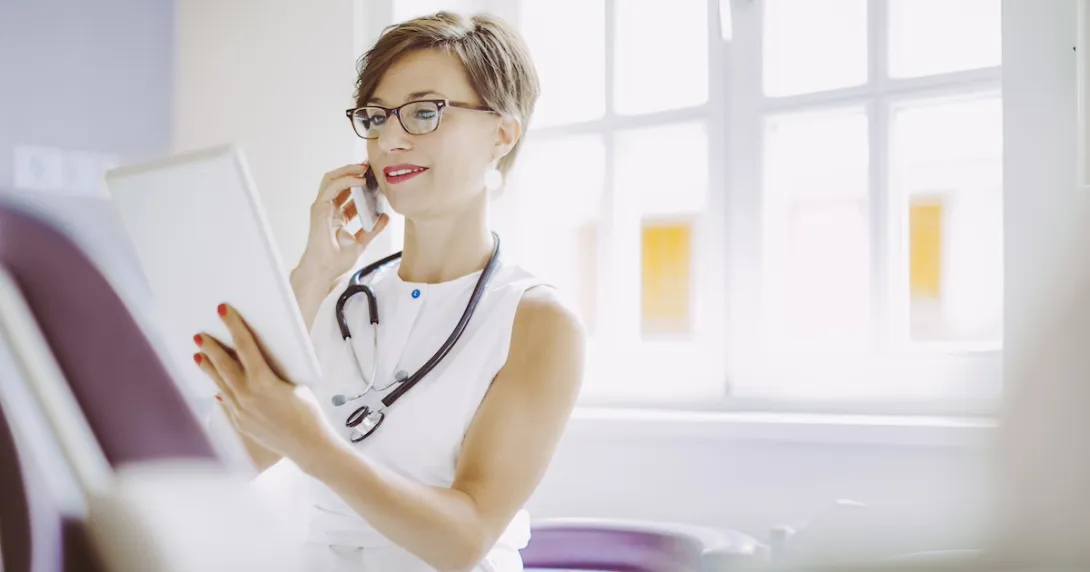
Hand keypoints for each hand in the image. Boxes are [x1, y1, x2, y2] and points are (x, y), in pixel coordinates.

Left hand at [193, 303, 334, 460]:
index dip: (234, 326)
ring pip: (221, 384)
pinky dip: (221, 389)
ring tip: (198, 355)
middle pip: (224, 365)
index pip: (245, 346)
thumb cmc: (309, 413)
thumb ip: (275, 371)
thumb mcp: (296, 384)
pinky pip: (227, 402)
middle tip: (199, 335)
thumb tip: (261, 359)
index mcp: (264, 382)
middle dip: (211, 348)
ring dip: (209, 368)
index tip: (223, 312)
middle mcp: (247, 396)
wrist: (309, 446)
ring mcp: (241, 412)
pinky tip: (216, 385)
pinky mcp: (241, 424)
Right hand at [300, 162, 389, 280]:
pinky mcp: (319, 209)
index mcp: (336, 216)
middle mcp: (328, 209)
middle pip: (338, 182)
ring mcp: (322, 208)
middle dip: (353, 172)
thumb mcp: (360, 243)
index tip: (375, 178)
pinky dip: (346, 180)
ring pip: (332, 179)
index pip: (347, 193)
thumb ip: (372, 230)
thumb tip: (385, 217)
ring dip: (348, 171)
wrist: (324, 272)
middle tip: (369, 167)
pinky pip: (332, 187)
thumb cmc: (336, 261)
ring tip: (364, 168)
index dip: (360, 183)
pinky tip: (360, 180)